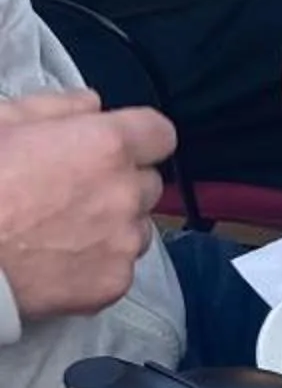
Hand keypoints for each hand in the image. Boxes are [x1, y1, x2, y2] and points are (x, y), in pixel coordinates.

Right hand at [0, 94, 174, 318]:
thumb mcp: (5, 120)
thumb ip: (58, 106)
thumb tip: (91, 105)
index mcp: (105, 146)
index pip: (160, 134)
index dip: (140, 137)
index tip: (120, 145)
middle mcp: (125, 194)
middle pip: (148, 183)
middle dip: (122, 182)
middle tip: (76, 190)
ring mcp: (123, 242)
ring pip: (139, 227)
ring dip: (116, 224)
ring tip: (67, 228)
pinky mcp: (114, 283)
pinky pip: (122, 266)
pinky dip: (100, 262)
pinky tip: (62, 259)